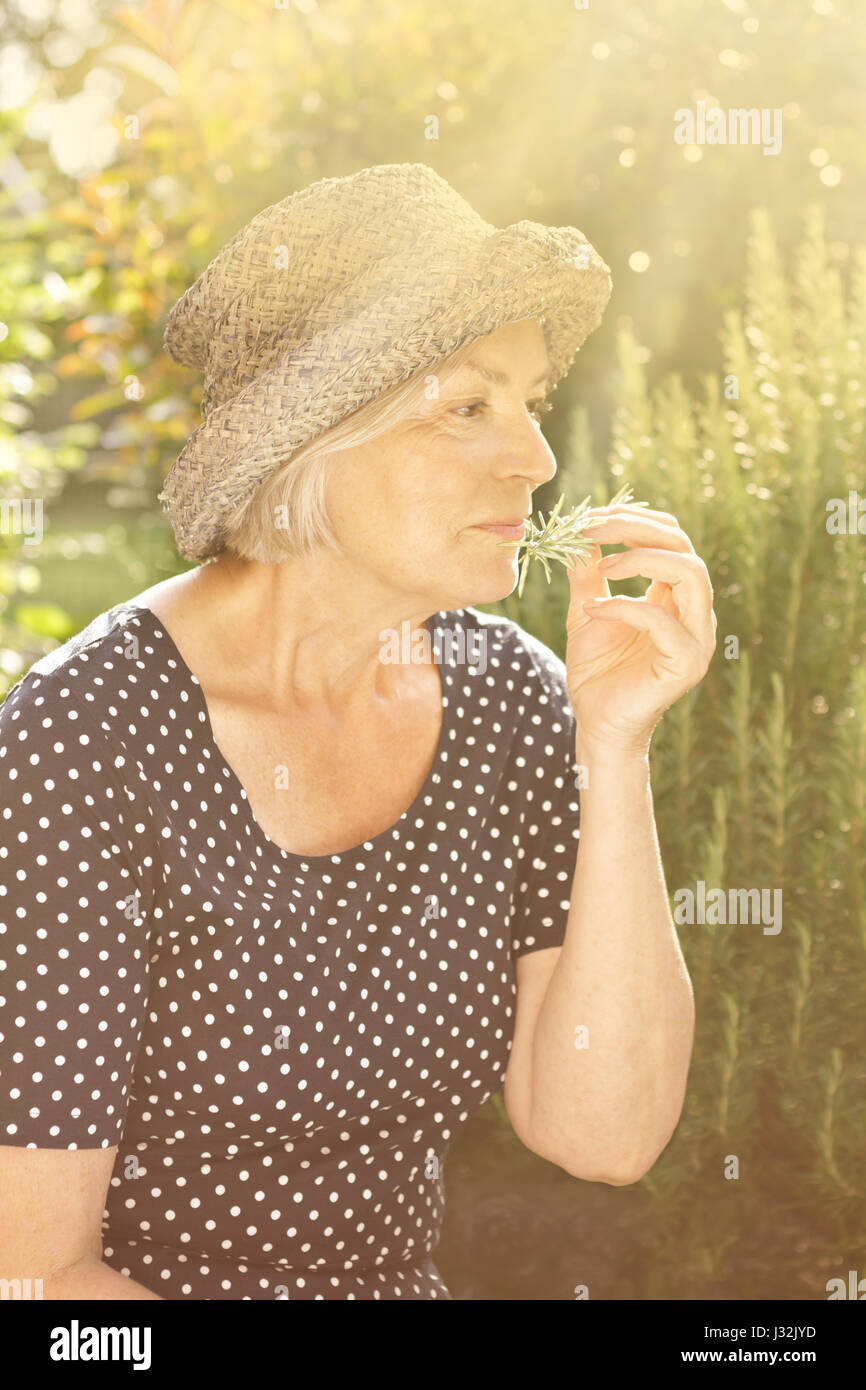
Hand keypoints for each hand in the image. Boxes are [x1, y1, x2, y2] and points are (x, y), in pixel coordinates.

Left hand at [564, 501, 716, 758]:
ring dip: (641, 558)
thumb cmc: (597, 671)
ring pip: (691, 572)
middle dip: (635, 528)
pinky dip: (625, 607)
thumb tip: (577, 529)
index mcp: (675, 596)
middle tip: (591, 528)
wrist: (597, 725)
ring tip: (601, 565)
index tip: (589, 517)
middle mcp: (694, 612)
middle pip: (683, 546)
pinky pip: (663, 620)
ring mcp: (697, 637)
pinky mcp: (687, 663)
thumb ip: (587, 571)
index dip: (632, 519)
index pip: (670, 538)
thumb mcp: (588, 608)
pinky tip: (593, 610)